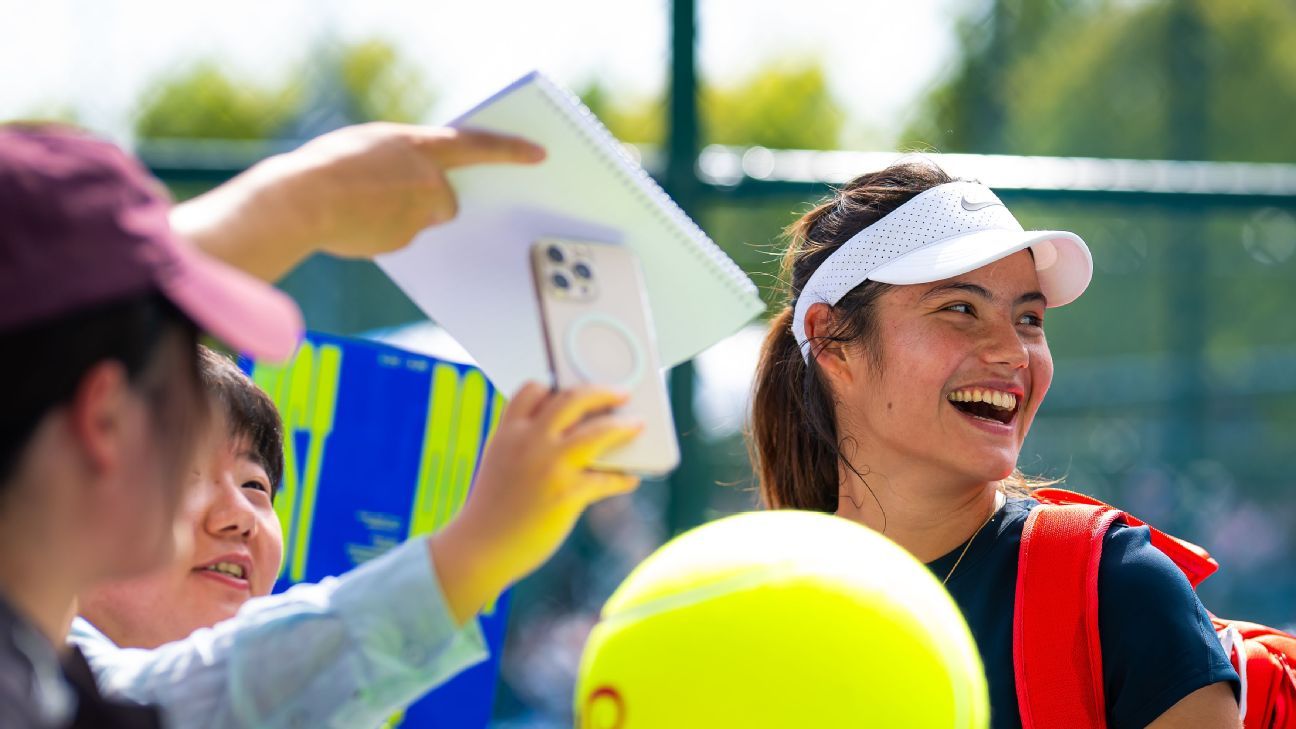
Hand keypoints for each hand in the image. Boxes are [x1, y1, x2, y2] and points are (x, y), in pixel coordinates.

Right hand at [171, 122, 544, 280]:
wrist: (301, 201)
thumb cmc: (327, 166)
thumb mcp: (371, 144)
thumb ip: (402, 157)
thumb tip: (412, 182)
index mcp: (422, 146)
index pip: (479, 146)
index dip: (511, 150)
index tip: (539, 153)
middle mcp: (430, 181)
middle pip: (446, 198)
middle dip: (426, 199)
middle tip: (390, 191)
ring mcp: (419, 216)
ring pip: (419, 220)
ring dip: (399, 215)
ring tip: (359, 203)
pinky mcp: (403, 243)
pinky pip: (398, 237)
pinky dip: (380, 232)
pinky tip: (353, 223)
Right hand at [430, 383, 642, 623]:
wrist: (478, 548)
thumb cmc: (490, 509)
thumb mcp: (499, 463)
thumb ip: (524, 445)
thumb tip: (567, 437)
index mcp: (508, 432)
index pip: (533, 390)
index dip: (556, 386)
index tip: (575, 387)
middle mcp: (528, 441)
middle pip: (572, 399)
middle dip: (602, 392)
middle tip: (620, 394)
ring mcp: (549, 466)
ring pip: (598, 432)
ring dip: (623, 427)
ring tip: (637, 425)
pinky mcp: (566, 494)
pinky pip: (606, 479)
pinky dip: (622, 478)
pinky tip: (630, 479)